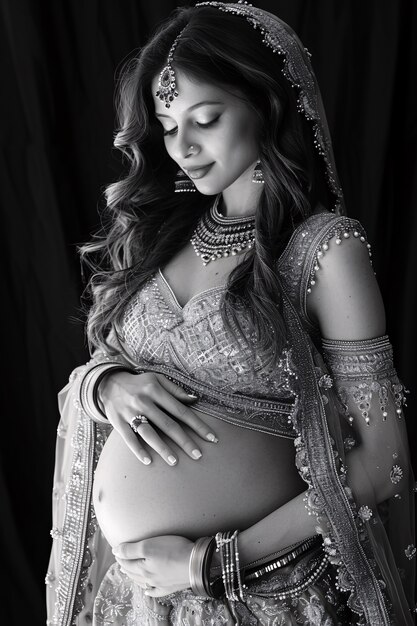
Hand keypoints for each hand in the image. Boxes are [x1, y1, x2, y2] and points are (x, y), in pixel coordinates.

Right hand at [98, 371, 217, 465]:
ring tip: (175, 461)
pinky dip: (138, 450)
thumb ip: (176, 390)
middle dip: (184, 441)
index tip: (211, 438)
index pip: (181, 410)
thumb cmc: (139, 383)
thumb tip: (195, 400)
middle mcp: (144, 401)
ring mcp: (130, 412)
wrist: (108, 383)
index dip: (197, 425)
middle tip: (198, 455)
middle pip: (167, 424)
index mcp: (156, 390)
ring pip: (149, 433)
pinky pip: (129, 438)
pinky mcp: (117, 422)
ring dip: (162, 448)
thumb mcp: (157, 379)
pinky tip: (148, 461)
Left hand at [112, 535, 193, 596]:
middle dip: (125, 566)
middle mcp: (149, 578)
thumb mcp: (148, 546)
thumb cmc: (173, 551)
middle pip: (133, 572)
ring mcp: (160, 584)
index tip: (117, 551)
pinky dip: (149, 591)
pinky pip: (156, 591)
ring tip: (128, 573)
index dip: (120, 556)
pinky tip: (147, 591)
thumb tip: (115, 552)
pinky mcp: (171, 586)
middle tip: (121, 560)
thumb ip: (130, 550)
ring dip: (134, 577)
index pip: (127, 562)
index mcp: (142, 568)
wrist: (195, 564)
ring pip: (142, 582)